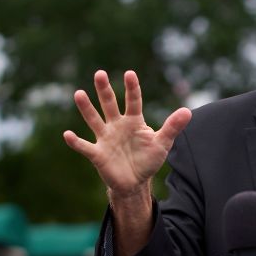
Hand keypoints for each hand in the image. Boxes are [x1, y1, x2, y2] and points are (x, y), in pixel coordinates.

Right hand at [63, 70, 191, 199]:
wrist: (135, 182)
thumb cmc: (148, 160)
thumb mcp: (162, 143)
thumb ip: (173, 127)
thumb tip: (188, 111)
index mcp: (134, 121)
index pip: (133, 101)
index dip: (132, 88)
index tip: (129, 73)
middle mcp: (117, 125)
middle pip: (109, 104)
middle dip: (105, 90)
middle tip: (100, 73)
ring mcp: (105, 138)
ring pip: (94, 120)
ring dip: (86, 108)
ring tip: (79, 93)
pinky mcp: (97, 153)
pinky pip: (84, 146)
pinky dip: (76, 142)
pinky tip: (67, 134)